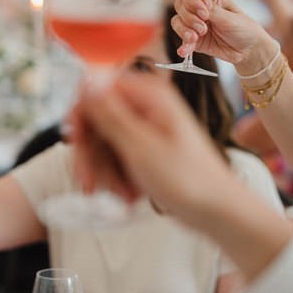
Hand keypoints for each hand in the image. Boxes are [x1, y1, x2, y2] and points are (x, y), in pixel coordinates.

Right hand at [72, 74, 238, 231]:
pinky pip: (116, 157)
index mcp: (148, 94)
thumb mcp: (140, 147)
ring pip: (103, 143)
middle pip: (96, 120)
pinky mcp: (146, 148)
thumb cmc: (187, 180)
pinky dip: (117, 178)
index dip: (81, 116)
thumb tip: (85, 79)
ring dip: (105, 173)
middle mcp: (146, 105)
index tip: (74, 143)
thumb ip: (109, 113)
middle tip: (90, 186)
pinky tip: (130, 196)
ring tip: (123, 197)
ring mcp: (146, 127)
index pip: (95, 89)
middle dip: (91, 155)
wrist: (218, 212)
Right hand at [171, 0, 275, 72]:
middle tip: (203, 27)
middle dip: (189, 17)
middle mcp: (200, 8)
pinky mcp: (193, 39)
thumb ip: (213, 10)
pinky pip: (181, 40)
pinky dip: (182, 46)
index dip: (192, 0)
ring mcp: (194, 24)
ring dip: (184, 30)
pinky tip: (184, 51)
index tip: (204, 13)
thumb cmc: (244, 29)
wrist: (248, 50)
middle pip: (180, 5)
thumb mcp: (230, 18)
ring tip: (196, 38)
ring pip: (177, 21)